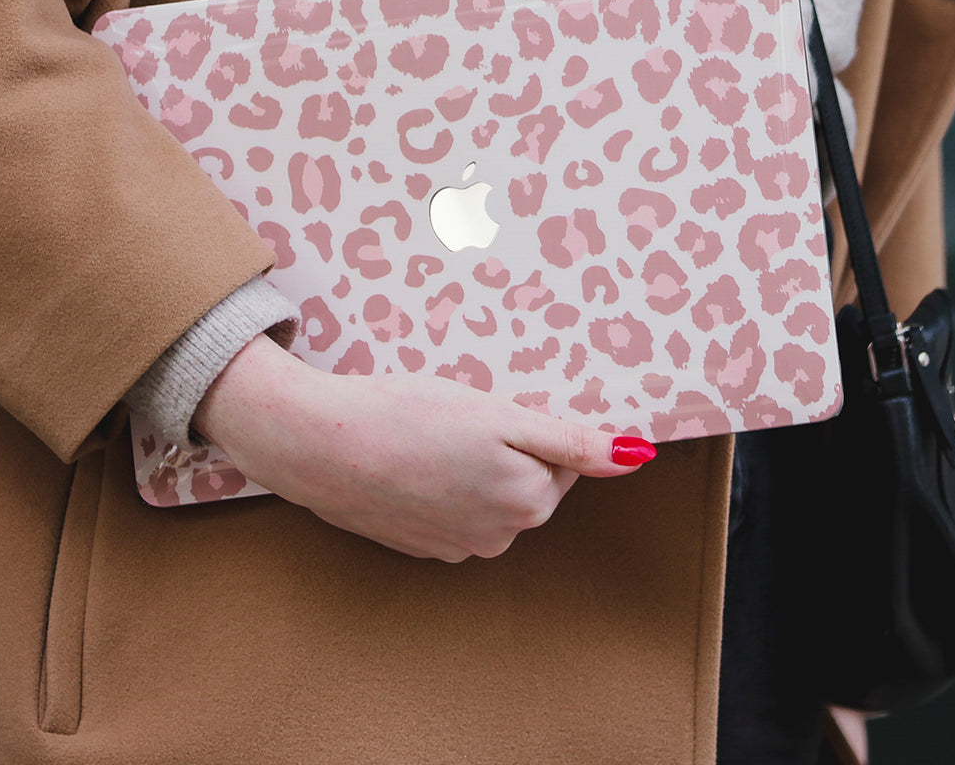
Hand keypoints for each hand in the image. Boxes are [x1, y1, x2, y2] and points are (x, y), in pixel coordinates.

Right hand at [193, 334, 654, 561]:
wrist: (318, 444)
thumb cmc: (408, 417)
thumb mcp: (499, 417)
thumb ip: (571, 441)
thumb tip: (636, 457)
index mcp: (526, 502)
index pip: (560, 461)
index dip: (529, 426)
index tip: (494, 408)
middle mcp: (497, 536)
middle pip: (526, 482)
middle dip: (505, 448)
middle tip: (460, 417)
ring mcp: (453, 546)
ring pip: (488, 496)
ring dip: (472, 467)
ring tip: (430, 436)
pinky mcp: (416, 544)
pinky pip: (451, 512)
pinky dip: (441, 485)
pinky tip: (411, 461)